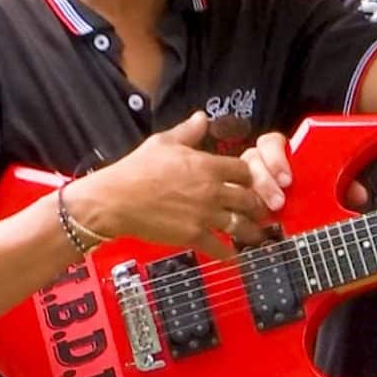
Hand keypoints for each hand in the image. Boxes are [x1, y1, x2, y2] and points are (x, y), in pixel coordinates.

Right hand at [69, 112, 268, 259]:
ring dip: (251, 232)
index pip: (244, 170)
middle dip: (257, 206)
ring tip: (256, 237)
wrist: (115, 199)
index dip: (251, 176)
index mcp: (206, 165)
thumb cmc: (136, 170)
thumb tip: (201, 117)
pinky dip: (229, 255)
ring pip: (240, 225)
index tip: (251, 182)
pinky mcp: (192, 235)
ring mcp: (204, 214)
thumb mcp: (163, 142)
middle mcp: (211, 190)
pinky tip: (234, 259)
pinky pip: (219, 247)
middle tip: (261, 211)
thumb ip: (188, 131)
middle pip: (249, 199)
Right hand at [242, 131, 369, 215]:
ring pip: (239, 183)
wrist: (297, 216)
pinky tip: (251, 227)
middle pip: (250, 161)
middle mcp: (258, 164)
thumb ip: (343, 186)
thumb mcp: (328, 188)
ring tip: (267, 216)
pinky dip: (238, 215)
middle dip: (263, 182)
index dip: (276, 158)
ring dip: (252, 199)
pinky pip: (231, 206)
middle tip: (279, 203)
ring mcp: (245, 183)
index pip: (270, 142)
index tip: (288, 180)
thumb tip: (359, 195)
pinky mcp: (238, 204)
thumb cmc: (310, 194)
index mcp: (279, 153)